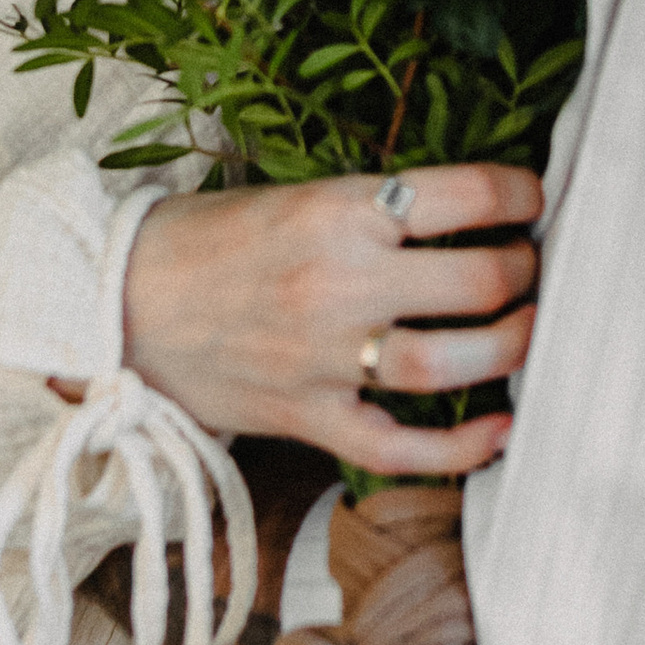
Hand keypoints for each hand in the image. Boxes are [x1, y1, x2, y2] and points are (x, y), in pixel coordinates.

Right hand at [120, 163, 543, 476]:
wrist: (114, 302)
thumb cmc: (206, 240)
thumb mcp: (294, 196)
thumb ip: (374, 211)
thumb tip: (464, 215)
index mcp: (337, 210)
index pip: (462, 194)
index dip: (518, 194)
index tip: (530, 199)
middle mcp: (337, 282)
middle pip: (475, 282)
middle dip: (521, 272)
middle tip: (528, 268)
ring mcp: (324, 358)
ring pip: (448, 363)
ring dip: (508, 348)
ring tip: (525, 330)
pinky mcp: (307, 417)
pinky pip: (399, 449)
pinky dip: (460, 450)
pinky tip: (500, 431)